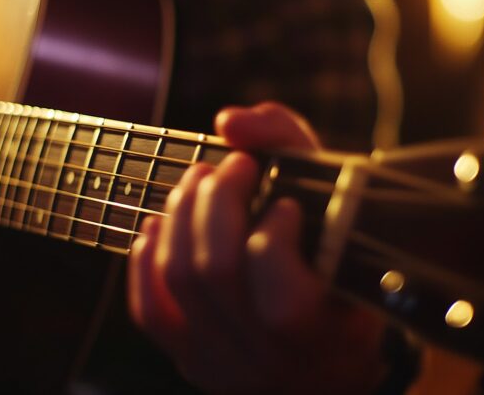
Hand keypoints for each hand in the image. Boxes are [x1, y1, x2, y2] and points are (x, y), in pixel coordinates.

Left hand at [129, 103, 386, 393]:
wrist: (324, 349)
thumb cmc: (337, 263)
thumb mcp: (339, 207)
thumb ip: (291, 145)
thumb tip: (229, 122)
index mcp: (327, 332)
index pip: (284, 296)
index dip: (274, 236)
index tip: (285, 204)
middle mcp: (271, 358)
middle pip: (216, 271)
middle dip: (217, 201)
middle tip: (231, 167)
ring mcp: (224, 362)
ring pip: (179, 280)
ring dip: (181, 215)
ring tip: (198, 181)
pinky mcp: (191, 360)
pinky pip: (149, 311)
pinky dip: (144, 261)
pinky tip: (158, 225)